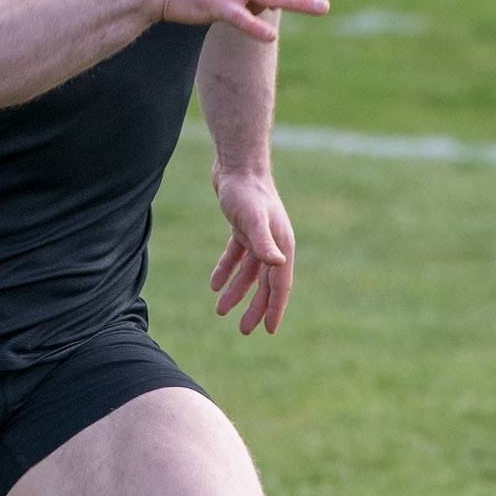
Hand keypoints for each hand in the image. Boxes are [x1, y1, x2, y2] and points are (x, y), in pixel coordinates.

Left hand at [209, 168, 295, 335]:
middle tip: (244, 330)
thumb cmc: (246, 192)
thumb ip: (264, 242)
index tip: (269, 330)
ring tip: (220, 310)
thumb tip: (278, 263)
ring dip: (237, 291)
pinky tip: (214, 284)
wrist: (237, 164)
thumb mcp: (253, 219)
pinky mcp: (242, 228)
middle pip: (265, 284)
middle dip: (256, 307)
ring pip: (249, 272)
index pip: (280, 285)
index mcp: (282, 245)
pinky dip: (226, 270)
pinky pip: (236, 256)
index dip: (275, 308)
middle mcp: (274, 243)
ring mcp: (258, 236)